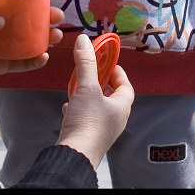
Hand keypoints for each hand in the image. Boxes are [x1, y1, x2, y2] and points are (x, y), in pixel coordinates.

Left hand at [0, 0, 64, 87]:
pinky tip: (43, 57)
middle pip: (24, 21)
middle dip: (42, 19)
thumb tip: (0, 23)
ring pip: (26, 42)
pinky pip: (19, 64)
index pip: (11, 1)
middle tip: (58, 17)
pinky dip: (32, 61)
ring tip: (56, 36)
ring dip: (43, 39)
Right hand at [56, 34, 133, 169]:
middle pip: (113, 96)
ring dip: (89, 94)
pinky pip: (86, 117)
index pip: (126, 87)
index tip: (108, 62)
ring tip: (78, 85)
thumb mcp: (86, 88)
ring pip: (98, 106)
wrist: (75, 154)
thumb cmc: (87, 121)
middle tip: (91, 70)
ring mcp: (102, 129)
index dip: (119, 73)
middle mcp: (115, 119)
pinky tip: (67, 105)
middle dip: (102, 82)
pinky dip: (78, 108)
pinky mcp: (88, 136)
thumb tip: (84, 39)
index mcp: (121, 108)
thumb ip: (85, 63)